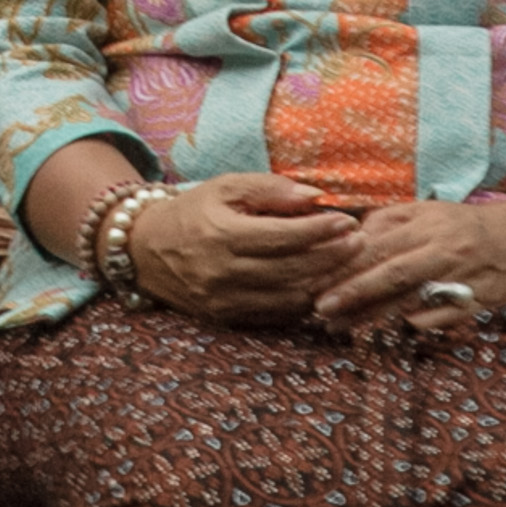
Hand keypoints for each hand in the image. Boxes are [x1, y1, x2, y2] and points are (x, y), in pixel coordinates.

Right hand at [122, 173, 360, 325]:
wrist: (145, 250)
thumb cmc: (192, 212)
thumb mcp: (224, 187)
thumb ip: (269, 188)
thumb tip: (315, 196)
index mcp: (220, 233)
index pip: (283, 236)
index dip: (320, 230)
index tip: (347, 221)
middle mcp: (223, 271)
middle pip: (292, 269)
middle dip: (333, 257)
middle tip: (360, 242)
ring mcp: (225, 299)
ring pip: (290, 297)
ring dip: (326, 282)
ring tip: (349, 264)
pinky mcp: (228, 319)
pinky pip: (278, 315)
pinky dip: (305, 301)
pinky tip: (323, 285)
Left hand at [315, 198, 505, 330]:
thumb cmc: (467, 225)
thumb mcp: (428, 210)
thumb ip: (389, 220)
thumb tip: (351, 236)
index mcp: (427, 225)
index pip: (378, 245)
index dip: (345, 263)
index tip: (315, 276)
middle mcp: (442, 251)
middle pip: (391, 274)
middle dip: (353, 293)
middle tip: (320, 308)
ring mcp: (461, 279)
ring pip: (412, 300)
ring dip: (374, 315)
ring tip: (341, 326)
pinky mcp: (478, 303)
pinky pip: (442, 317)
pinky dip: (418, 323)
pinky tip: (392, 331)